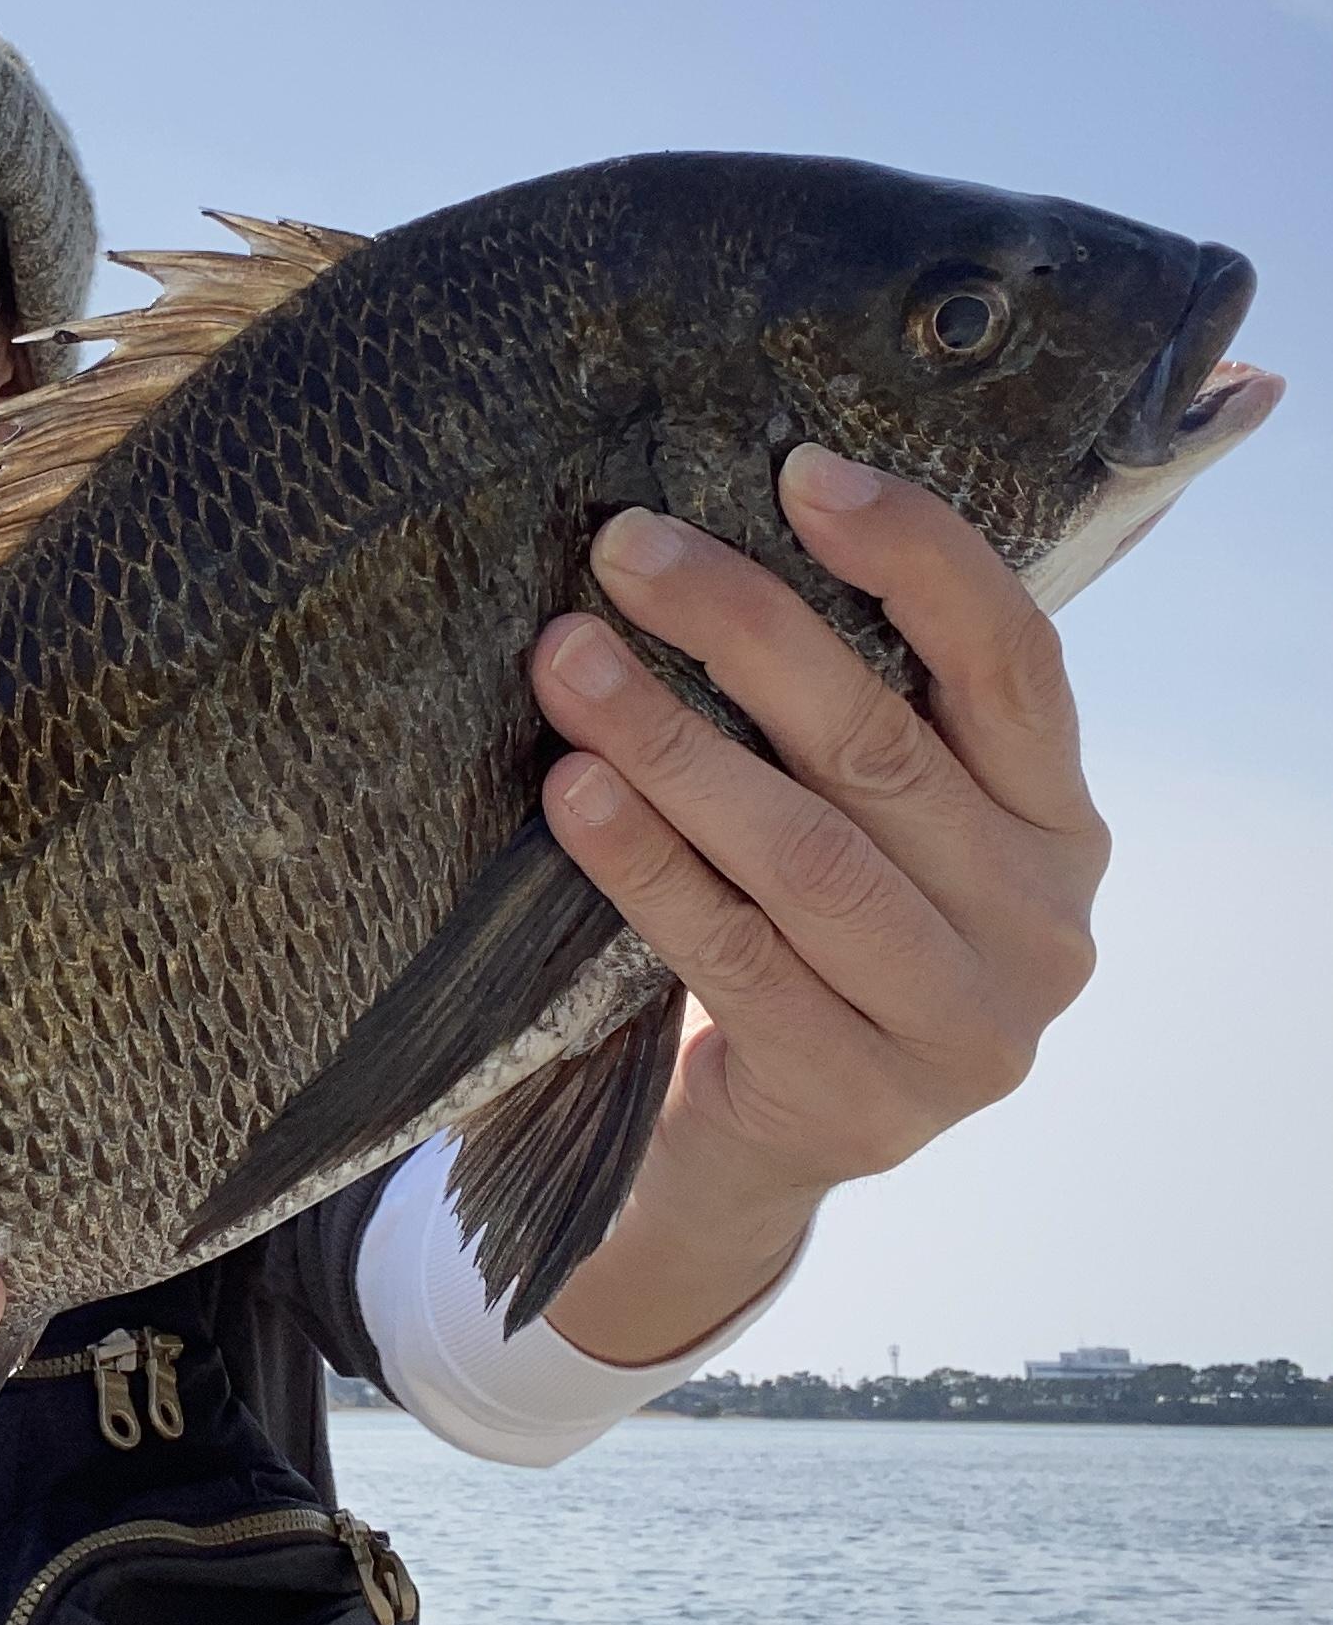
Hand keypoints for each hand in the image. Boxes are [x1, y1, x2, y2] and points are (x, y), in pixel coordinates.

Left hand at [530, 444, 1109, 1225]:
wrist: (744, 1152)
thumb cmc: (795, 944)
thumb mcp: (861, 830)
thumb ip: (847, 720)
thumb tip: (703, 537)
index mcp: (1059, 826)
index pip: (1012, 661)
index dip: (915, 556)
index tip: (798, 471)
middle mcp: (1040, 925)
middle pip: (883, 744)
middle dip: (744, 628)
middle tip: (624, 550)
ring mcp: (963, 1027)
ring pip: (806, 852)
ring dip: (673, 742)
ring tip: (566, 660)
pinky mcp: (862, 1103)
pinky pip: (733, 952)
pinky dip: (645, 864)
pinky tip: (572, 794)